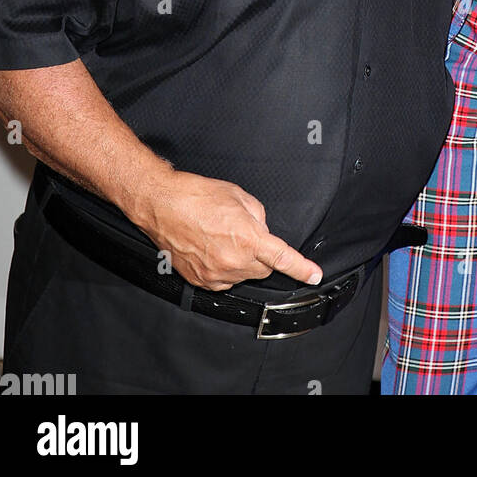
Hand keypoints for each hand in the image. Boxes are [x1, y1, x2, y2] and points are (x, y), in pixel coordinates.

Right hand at [131, 169, 323, 291]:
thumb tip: (262, 231)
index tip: (314, 276)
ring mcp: (215, 274)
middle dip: (263, 255)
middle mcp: (232, 261)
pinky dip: (225, 268)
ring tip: (222, 237)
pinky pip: (224, 281)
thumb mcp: (239, 196)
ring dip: (242, 261)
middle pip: (263, 270)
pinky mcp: (200, 281)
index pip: (282, 258)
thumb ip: (258, 217)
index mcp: (247, 238)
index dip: (301, 269)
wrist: (162, 204)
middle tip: (245, 233)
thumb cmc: (198, 195)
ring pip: (243, 276)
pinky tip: (212, 249)